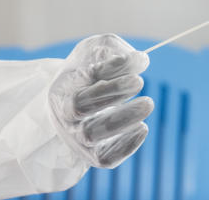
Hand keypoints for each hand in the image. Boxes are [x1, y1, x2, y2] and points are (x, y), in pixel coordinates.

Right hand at [48, 34, 153, 168]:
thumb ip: (115, 51)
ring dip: (123, 118)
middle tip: (139, 81)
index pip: (80, 84)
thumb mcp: (95, 51)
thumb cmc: (85, 72)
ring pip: (93, 133)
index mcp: (61, 90)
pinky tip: (143, 128)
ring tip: (147, 102)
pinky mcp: (93, 154)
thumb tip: (140, 61)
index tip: (132, 62)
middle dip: (113, 93)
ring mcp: (78, 138)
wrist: (71, 101)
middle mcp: (65, 116)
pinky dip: (126, 145)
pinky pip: (106, 157)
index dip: (107, 77)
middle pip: (82, 108)